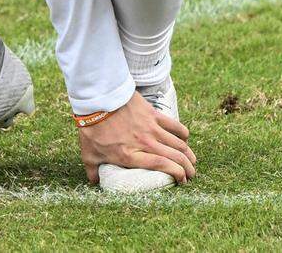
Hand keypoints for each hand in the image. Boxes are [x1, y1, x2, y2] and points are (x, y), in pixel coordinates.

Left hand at [78, 91, 196, 184]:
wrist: (96, 100)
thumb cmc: (92, 128)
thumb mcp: (89, 154)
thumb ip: (93, 171)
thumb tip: (94, 182)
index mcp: (131, 156)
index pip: (163, 167)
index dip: (177, 175)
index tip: (182, 181)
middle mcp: (145, 144)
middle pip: (176, 157)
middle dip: (188, 169)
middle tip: (191, 174)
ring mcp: (151, 128)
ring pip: (179, 144)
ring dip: (189, 154)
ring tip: (192, 161)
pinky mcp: (152, 114)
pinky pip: (175, 125)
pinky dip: (183, 133)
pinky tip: (185, 138)